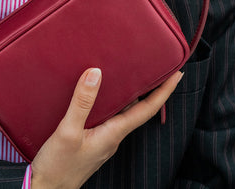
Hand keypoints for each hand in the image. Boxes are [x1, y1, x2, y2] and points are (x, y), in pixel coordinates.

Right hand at [30, 67, 182, 188]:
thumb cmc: (58, 167)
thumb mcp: (68, 132)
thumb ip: (82, 102)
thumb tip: (96, 73)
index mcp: (113, 133)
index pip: (147, 109)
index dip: (163, 92)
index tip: (177, 75)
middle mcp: (113, 137)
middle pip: (138, 109)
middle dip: (150, 89)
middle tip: (158, 67)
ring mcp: (103, 140)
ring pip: (123, 113)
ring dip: (131, 94)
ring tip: (133, 74)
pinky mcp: (92, 141)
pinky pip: (109, 117)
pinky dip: (114, 102)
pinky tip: (104, 94)